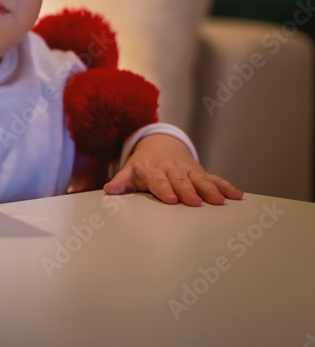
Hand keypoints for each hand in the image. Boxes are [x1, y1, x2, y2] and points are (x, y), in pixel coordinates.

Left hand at [103, 134, 242, 205]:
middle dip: (188, 191)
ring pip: (201, 180)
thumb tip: (108, 190)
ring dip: (211, 190)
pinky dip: (226, 186)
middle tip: (195, 202)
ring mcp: (189, 171)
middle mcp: (174, 170)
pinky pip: (215, 179)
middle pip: (181, 181)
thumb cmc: (144, 163)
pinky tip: (237, 195)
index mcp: (155, 171)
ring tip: (220, 201)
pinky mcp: (202, 172)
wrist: (160, 143)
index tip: (169, 199)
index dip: (163, 190)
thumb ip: (121, 181)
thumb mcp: (130, 170)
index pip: (159, 181)